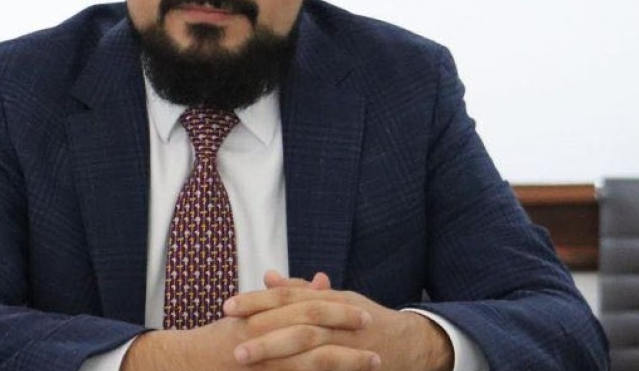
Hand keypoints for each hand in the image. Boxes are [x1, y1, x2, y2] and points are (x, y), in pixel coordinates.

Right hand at [122, 270, 376, 370]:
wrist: (188, 363)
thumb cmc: (225, 335)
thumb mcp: (255, 310)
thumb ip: (289, 294)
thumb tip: (322, 279)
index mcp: (262, 315)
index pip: (305, 307)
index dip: (336, 310)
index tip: (362, 313)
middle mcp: (262, 337)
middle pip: (311, 334)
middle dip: (345, 336)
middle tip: (374, 337)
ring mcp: (264, 363)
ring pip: (310, 364)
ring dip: (345, 364)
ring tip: (374, 364)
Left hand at [223, 273, 452, 370]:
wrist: (410, 343)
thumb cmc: (363, 318)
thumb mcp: (334, 299)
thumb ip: (300, 291)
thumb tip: (269, 276)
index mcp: (329, 299)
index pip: (288, 297)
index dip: (258, 300)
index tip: (228, 306)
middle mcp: (338, 319)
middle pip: (296, 322)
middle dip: (262, 330)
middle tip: (231, 342)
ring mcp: (348, 345)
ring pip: (310, 348)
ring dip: (276, 354)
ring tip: (245, 359)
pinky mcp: (354, 365)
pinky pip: (328, 368)